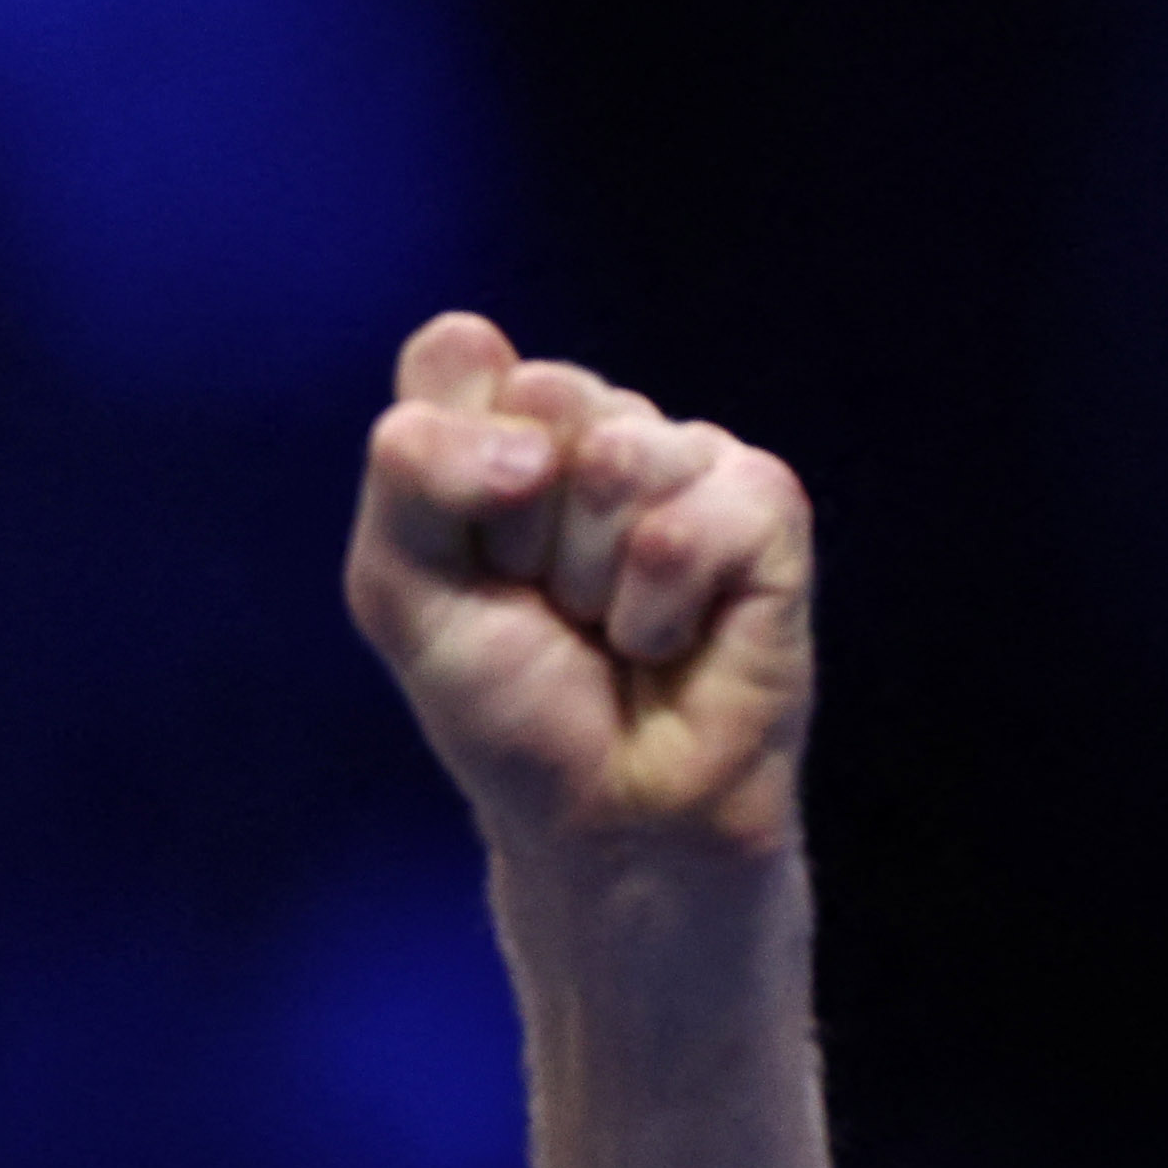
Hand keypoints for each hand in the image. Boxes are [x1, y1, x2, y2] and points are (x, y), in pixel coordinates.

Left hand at [345, 311, 814, 868]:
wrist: (603, 812)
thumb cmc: (505, 703)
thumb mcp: (401, 588)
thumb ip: (412, 473)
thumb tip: (531, 437)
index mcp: (506, 419)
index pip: (454, 355)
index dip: (443, 468)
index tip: (466, 556)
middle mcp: (600, 420)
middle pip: (542, 394)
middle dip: (517, 527)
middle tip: (544, 601)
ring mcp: (689, 455)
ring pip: (620, 457)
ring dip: (590, 576)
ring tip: (609, 627)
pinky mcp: (766, 503)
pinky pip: (691, 522)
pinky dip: (658, 609)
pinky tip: (671, 640)